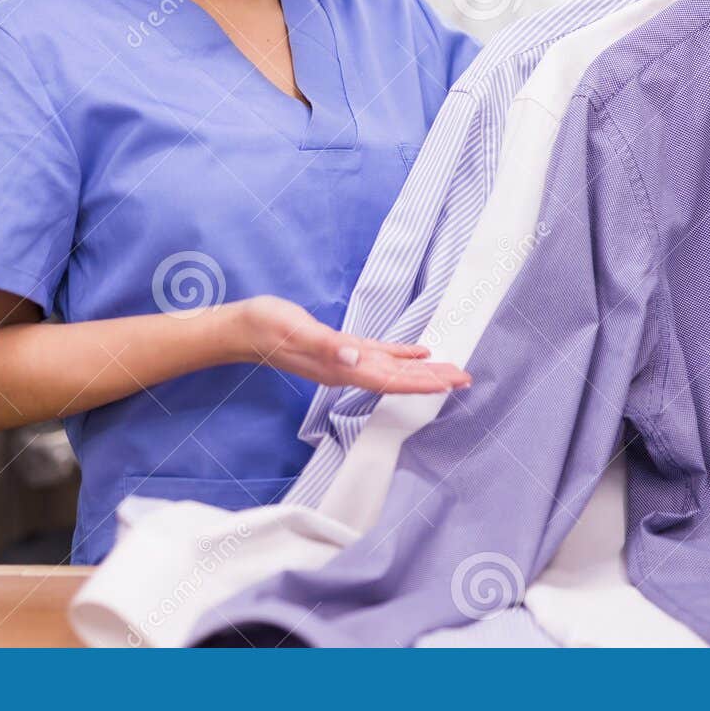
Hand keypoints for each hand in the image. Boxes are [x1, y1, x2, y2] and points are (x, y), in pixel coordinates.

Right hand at [226, 295, 471, 392]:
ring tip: (451, 371)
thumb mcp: (297, 332)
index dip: (422, 383)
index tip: (451, 383)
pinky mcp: (339, 348)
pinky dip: (400, 354)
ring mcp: (344, 361)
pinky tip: (417, 352)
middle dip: (432, 380)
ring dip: (422, 371)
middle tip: (466, 379)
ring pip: (392, 369)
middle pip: (398, 379)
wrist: (243, 329)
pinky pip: (378, 355)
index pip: (390, 381)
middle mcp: (347, 369)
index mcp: (342, 369)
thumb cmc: (268, 327)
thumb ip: (327, 346)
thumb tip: (357, 359)